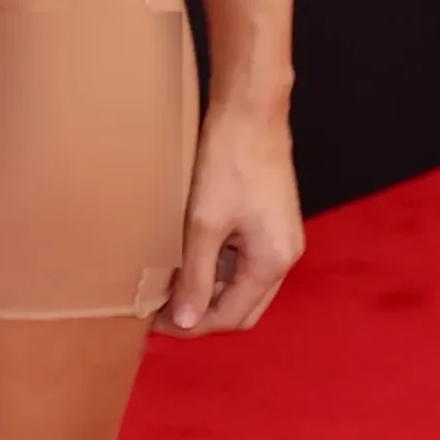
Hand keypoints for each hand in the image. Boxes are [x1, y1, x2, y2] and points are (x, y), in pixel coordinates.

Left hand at [158, 99, 301, 333]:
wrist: (250, 114)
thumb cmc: (227, 163)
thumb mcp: (204, 225)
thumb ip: (195, 277)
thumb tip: (185, 321)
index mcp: (272, 262)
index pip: (231, 317)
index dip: (191, 325)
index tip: (155, 323)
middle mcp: (284, 257)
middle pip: (242, 309)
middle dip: (202, 316)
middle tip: (159, 313)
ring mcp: (281, 240)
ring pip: (244, 287)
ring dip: (209, 294)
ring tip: (168, 289)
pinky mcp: (271, 224)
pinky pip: (246, 264)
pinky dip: (218, 271)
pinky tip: (188, 262)